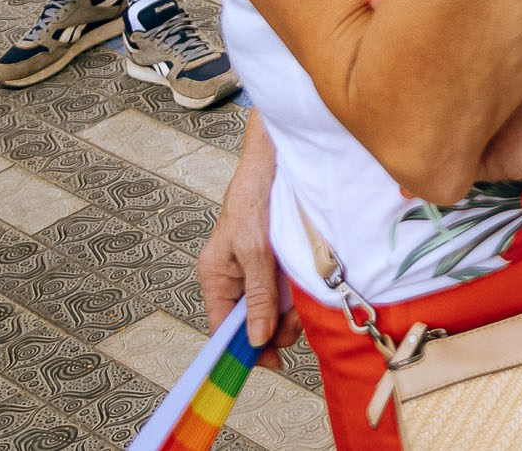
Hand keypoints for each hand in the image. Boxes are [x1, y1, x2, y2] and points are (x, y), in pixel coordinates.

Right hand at [200, 124, 299, 369]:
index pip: (222, 328)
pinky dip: (296, 291)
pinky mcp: (274, 260)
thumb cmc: (255, 197)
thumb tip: (255, 339)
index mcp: (215, 276)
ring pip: (272, 306)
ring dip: (290, 308)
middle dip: (276, 325)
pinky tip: (306, 283)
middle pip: (251, 321)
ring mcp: (254, 269)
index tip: (271, 362)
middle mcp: (233, 277)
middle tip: (298, 319)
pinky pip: (284, 288)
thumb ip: (257, 296)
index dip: (242, 349)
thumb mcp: (256, 251)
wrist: (275, 160)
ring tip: (304, 296)